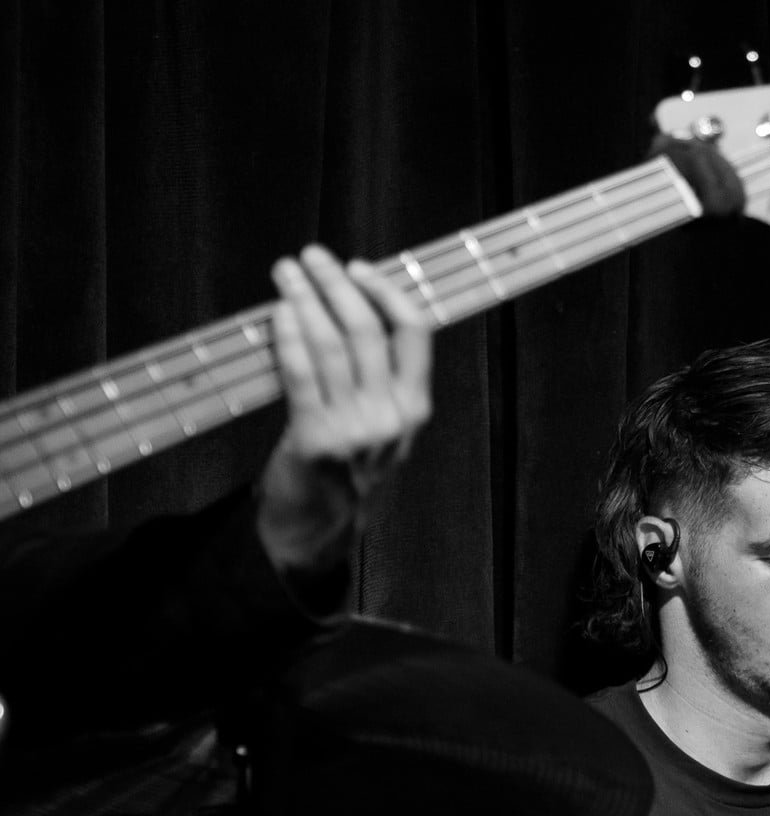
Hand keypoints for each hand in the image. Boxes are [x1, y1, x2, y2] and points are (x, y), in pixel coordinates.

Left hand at [257, 244, 432, 582]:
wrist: (322, 529)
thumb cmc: (348, 469)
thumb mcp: (383, 427)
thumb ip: (381, 380)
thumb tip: (353, 307)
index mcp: (414, 408)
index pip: (413, 333)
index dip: (386, 292)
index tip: (359, 268)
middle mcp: (390, 417)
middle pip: (366, 330)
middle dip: (336, 284)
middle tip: (311, 257)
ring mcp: (355, 429)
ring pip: (330, 345)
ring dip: (305, 299)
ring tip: (287, 274)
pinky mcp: (316, 439)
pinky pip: (300, 373)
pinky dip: (288, 337)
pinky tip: (279, 313)